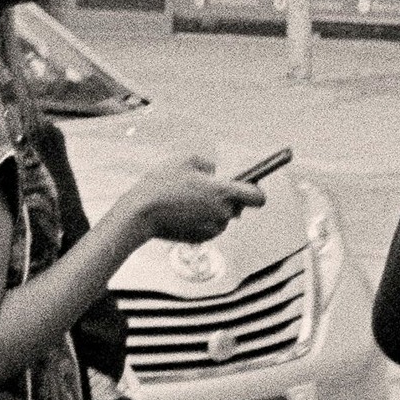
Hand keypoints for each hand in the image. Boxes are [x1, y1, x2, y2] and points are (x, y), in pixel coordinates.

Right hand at [123, 154, 262, 246]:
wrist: (141, 214)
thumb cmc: (162, 184)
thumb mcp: (186, 160)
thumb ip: (208, 164)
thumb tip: (215, 173)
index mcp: (223, 192)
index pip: (258, 198)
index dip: (256, 191)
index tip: (247, 186)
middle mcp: (222, 214)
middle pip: (238, 207)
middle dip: (227, 198)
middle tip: (204, 189)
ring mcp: (212, 229)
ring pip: (222, 217)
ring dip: (213, 209)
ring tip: (189, 199)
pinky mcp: (200, 239)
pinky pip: (209, 227)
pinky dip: (202, 220)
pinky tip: (183, 211)